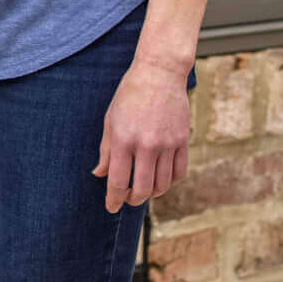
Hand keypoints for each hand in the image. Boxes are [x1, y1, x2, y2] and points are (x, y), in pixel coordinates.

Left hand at [93, 55, 190, 212]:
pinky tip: (161, 179)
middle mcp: (147, 145)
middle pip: (143, 189)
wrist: (159, 73)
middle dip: (133, 199)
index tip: (111, 207)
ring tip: (144, 190)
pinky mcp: (183, 141)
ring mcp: (168, 144)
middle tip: (128, 199)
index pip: (118, 181)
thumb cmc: (130, 95)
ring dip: (152, 193)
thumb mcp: (110, 120)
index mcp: (124, 140)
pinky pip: (179, 172)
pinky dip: (170, 182)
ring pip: (162, 184)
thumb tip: (100, 175)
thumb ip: (106, 150)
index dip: (114, 199)